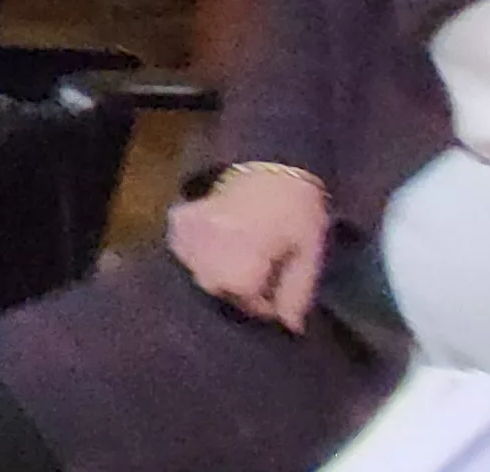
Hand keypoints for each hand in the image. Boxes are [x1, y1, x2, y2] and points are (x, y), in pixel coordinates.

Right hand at [167, 168, 327, 332]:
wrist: (274, 160)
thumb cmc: (298, 210)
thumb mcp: (309, 253)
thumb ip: (297, 292)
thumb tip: (291, 328)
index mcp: (242, 261)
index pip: (248, 302)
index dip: (267, 302)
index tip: (279, 294)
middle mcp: (209, 251)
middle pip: (219, 289)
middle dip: (241, 288)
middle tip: (261, 275)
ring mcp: (190, 233)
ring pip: (198, 271)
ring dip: (219, 271)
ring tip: (241, 257)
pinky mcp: (180, 218)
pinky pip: (184, 248)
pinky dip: (198, 251)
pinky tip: (218, 242)